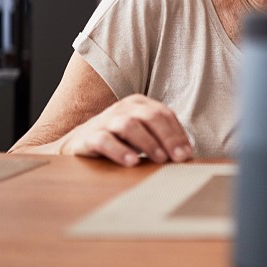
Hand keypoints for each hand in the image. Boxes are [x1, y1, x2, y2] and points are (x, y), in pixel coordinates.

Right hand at [56, 94, 193, 166]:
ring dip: (147, 143)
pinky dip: (120, 151)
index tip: (187, 154)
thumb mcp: (141, 135)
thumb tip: (186, 156)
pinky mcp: (90, 136)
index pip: (164, 114)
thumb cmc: (118, 140)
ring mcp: (106, 120)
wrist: (78, 143)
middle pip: (151, 117)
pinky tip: (132, 162)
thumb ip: (161, 140)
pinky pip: (105, 141)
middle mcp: (124, 108)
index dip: (178, 134)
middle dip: (168, 138)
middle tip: (178, 158)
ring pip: (129, 125)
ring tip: (159, 159)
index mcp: (139, 104)